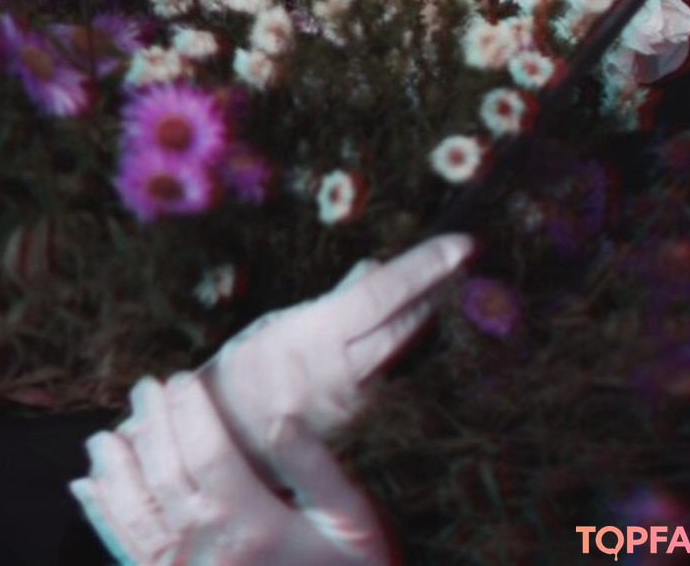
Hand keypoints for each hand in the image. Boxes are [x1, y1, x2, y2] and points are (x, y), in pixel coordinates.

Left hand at [70, 371, 393, 564]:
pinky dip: (104, 521)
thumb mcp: (352, 518)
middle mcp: (213, 552)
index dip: (189, 411)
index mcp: (255, 524)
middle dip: (152, 425)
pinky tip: (87, 492)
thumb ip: (313, 465)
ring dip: (116, 472)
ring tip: (103, 436)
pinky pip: (130, 554)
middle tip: (144, 386)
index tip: (181, 377)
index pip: (207, 453)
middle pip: (166, 477)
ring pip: (136, 518)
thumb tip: (279, 412)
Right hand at [204, 232, 472, 450]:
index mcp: (313, 338)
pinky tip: (418, 329)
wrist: (224, 444)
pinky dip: (405, 349)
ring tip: (449, 285)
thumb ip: (333, 302)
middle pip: (404, 325)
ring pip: (403, 353)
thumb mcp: (279, 325)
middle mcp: (340, 374)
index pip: (381, 294)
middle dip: (438, 291)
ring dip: (426, 317)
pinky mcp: (360, 431)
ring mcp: (354, 407)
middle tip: (465, 260)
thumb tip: (374, 268)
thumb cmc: (245, 375)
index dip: (424, 267)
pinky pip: (391, 378)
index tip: (461, 244)